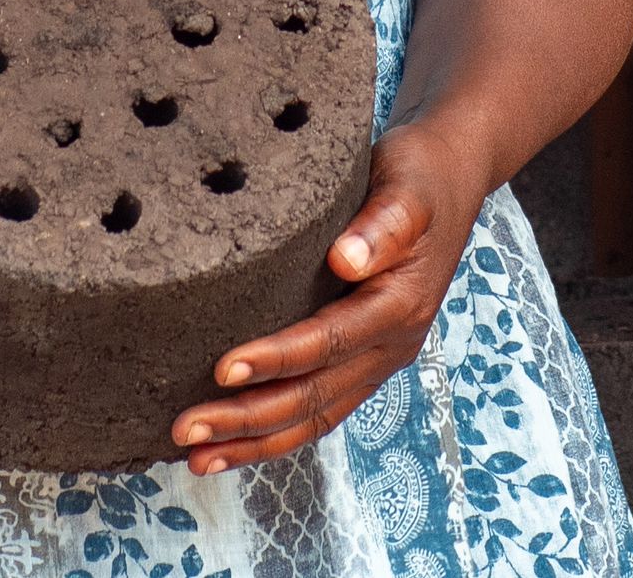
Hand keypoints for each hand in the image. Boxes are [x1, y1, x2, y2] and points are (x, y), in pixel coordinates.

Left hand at [166, 119, 491, 473]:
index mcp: (400, 305)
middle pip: (314, 395)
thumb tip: (347, 260)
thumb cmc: (419, 176)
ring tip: (197, 457)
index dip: (277, 358)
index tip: (223, 369)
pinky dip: (276, 432)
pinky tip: (233, 444)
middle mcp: (392, 344)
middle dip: (247, 416)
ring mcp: (379, 359)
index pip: (330, 342)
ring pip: (314, 415)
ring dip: (255, 440)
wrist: (448, 179)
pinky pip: (320, 408)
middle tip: (184, 427)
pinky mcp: (363, 360)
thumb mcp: (407, 187)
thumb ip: (383, 224)